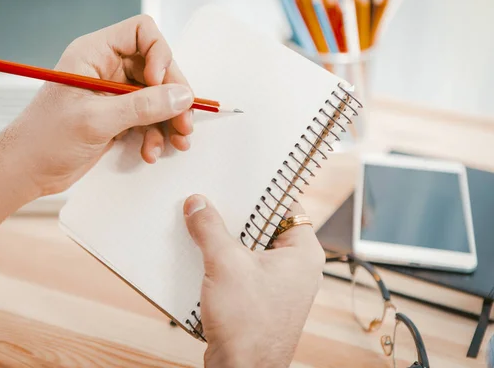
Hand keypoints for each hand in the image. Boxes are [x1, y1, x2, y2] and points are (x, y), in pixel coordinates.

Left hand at [0, 15, 193, 195]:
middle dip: (173, 97)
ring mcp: (113, 94)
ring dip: (169, 120)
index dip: (159, 55)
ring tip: (177, 144)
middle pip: (156, 68)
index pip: (142, 33)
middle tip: (185, 123)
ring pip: (156, 97)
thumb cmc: (46, 139)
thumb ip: (142, 106)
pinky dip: (155, 135)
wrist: (26, 171)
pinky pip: (148, 118)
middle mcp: (106, 68)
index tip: (160, 85)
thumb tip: (181, 96)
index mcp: (94, 53)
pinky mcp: (116, 117)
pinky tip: (150, 153)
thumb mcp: (97, 120)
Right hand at [183, 195, 324, 367]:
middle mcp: (295, 267)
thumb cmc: (249, 323)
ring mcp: (278, 285)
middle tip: (214, 200)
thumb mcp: (225, 264)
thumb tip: (198, 204)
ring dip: (226, 239)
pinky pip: (243, 268)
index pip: (288, 206)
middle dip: (237, 216)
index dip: (264, 191)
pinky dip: (224, 260)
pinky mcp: (260, 299)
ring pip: (251, 248)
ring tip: (202, 224)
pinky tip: (201, 253)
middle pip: (265, 227)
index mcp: (303, 252)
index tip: (240, 179)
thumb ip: (210, 228)